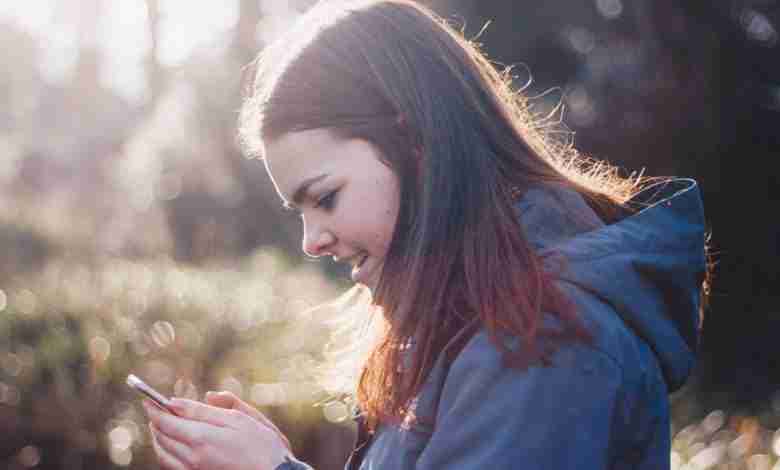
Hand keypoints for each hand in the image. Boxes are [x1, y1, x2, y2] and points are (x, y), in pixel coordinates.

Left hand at [144, 395, 291, 469]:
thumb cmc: (260, 445)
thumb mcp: (238, 418)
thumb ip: (207, 409)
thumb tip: (182, 400)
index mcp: (201, 438)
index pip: (165, 421)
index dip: (154, 409)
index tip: (148, 399)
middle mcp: (192, 457)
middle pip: (161, 437)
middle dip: (155, 421)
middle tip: (154, 408)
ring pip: (163, 453)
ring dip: (158, 437)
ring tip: (160, 425)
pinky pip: (171, 466)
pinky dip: (166, 452)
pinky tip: (172, 445)